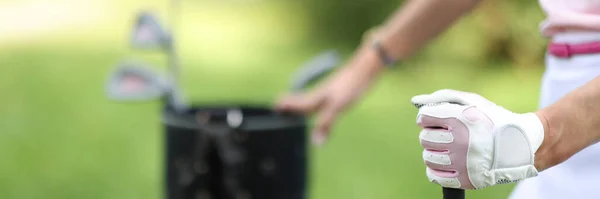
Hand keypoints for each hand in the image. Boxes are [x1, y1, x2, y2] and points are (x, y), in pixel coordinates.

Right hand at [275, 48, 382, 145]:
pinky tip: (323, 103)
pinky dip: (317, 102)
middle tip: (280, 106)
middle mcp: (321, 93)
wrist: (366, 67)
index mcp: (317, 97)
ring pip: (312, 98)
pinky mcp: (340, 89)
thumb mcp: (338, 107)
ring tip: (297, 109)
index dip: (286, 104)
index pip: (298, 102)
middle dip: (291, 104)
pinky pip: (323, 98)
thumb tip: (316, 142)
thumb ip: (326, 124)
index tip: (275, 105)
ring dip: (303, 103)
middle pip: (302, 100)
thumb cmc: (351, 85)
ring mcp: (330, 90)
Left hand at [411, 89, 544, 188]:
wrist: (520, 144)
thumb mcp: (471, 101)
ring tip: (448, 147)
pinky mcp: (465, 179)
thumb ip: (441, 97)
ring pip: (428, 157)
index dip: (428, 116)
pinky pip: (434, 176)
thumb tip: (414, 101)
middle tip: (446, 133)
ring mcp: (463, 163)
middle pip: (424, 138)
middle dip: (432, 133)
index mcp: (461, 119)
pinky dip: (436, 168)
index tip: (437, 118)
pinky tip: (447, 160)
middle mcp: (461, 142)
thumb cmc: (492, 119)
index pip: (424, 117)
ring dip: (434, 151)